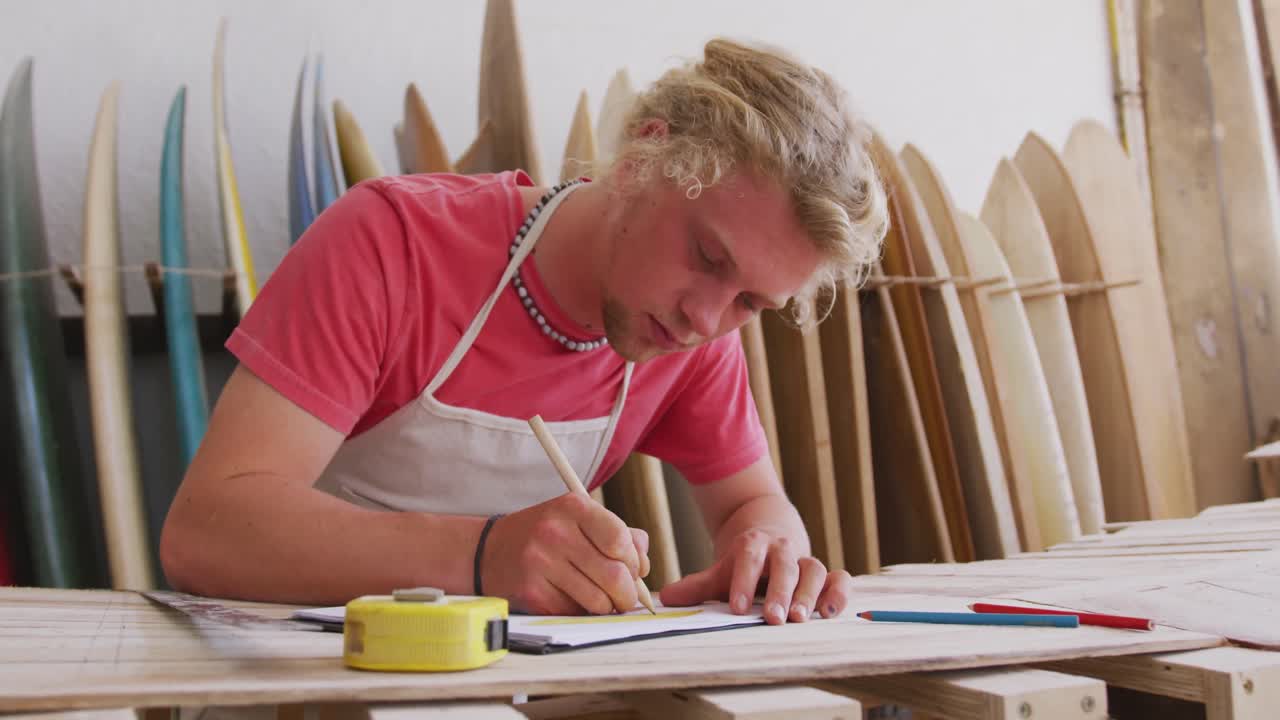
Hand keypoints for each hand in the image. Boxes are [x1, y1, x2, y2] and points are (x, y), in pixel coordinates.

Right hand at [480, 493, 649, 614]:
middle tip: (626, 597)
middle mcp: (555, 532)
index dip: (635, 561)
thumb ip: (618, 532)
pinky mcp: (532, 593)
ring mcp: (540, 564)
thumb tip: (645, 564)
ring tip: (601, 601)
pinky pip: (575, 613)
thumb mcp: (577, 519)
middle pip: (615, 575)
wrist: (488, 551)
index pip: (620, 539)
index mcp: (572, 507)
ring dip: (607, 607)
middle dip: (629, 594)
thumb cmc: (544, 535)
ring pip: (598, 601)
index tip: (634, 570)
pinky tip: (573, 600)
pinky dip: (582, 613)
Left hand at [657, 529, 852, 624]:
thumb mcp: (721, 570)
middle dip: (779, 592)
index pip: (748, 559)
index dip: (742, 581)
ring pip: (814, 570)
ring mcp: (805, 560)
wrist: (771, 534)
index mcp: (754, 545)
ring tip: (801, 619)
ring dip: (809, 594)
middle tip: (774, 618)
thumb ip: (697, 586)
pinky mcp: (826, 575)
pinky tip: (830, 612)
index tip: (736, 608)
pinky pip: (839, 579)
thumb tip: (666, 598)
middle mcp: (783, 550)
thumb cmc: (744, 563)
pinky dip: (838, 593)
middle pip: (784, 565)